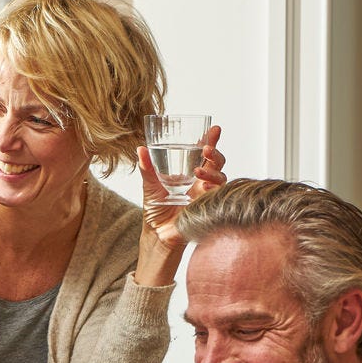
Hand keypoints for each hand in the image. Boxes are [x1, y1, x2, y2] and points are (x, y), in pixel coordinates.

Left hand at [136, 124, 226, 255]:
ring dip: (213, 172)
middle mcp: (202, 183)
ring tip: (199, 172)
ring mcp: (207, 195)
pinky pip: (218, 195)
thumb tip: (140, 149)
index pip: (205, 154)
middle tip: (207, 149)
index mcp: (191, 174)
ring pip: (221, 177)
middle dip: (216, 153)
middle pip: (218, 163)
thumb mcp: (149, 185)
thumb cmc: (155, 210)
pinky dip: (213, 189)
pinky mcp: (208, 207)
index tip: (214, 129)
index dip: (211, 141)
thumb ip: (147, 168)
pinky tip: (204, 188)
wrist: (157, 233)